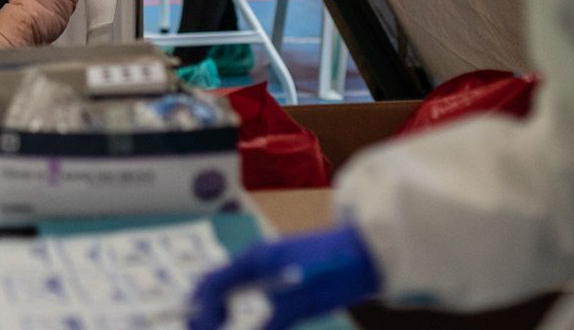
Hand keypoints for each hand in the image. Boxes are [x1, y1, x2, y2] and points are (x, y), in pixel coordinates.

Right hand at [188, 224, 379, 329]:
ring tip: (215, 326)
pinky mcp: (283, 275)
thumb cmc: (337, 269)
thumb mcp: (304, 300)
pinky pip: (247, 290)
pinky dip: (236, 306)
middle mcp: (257, 260)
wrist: (371, 251)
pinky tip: (241, 321)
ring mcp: (269, 266)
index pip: (213, 284)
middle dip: (203, 309)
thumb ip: (273, 320)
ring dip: (217, 307)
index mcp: (255, 260)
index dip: (203, 312)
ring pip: (230, 286)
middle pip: (216, 283)